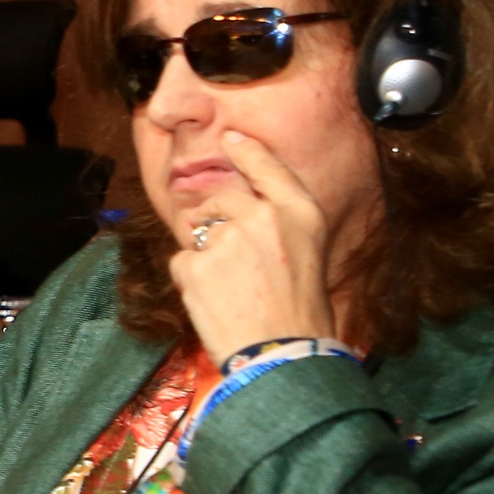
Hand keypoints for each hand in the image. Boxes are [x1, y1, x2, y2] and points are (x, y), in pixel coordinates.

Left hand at [165, 130, 341, 360]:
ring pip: (197, 229)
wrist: (285, 354)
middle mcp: (263, 216)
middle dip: (215, 218)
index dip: (247, 150)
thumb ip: (279, 218)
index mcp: (299, 212)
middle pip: (220, 197)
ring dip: (205, 251)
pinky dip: (192, 277)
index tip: (232, 138)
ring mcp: (226, 238)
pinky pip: (182, 259)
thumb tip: (241, 201)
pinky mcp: (196, 264)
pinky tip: (216, 299)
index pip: (268, 166)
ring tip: (231, 286)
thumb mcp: (310, 251)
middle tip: (233, 260)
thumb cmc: (301, 309)